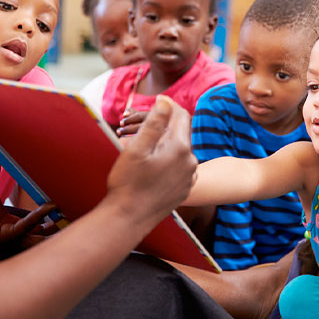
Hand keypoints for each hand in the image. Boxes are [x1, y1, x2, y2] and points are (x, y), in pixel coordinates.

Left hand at [0, 153, 58, 247]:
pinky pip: (26, 227)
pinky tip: (48, 207)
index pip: (38, 223)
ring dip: (54, 225)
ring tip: (66, 210)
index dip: (52, 215)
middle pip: (43, 233)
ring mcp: (12, 235)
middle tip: (75, 212)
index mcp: (13, 222)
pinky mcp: (5, 236)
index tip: (64, 202)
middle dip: (60, 226)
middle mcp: (15, 231)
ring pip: (40, 235)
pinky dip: (38, 218)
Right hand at [106, 96, 196, 224]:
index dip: (169, 105)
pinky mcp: (184, 189)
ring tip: (145, 149)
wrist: (128, 219)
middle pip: (181, 133)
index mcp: (180, 148)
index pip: (181, 115)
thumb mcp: (137, 148)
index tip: (157, 100)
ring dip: (166, 144)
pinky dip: (169, 161)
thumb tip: (165, 101)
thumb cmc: (128, 183)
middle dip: (166, 126)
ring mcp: (189, 177)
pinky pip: (179, 167)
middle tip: (145, 125)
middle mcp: (190, 162)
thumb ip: (154, 123)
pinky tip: (153, 167)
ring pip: (180, 151)